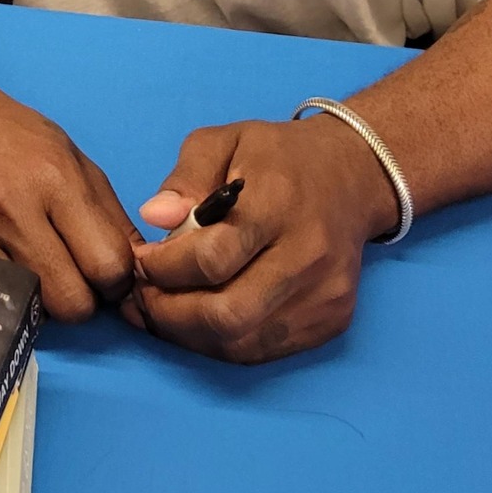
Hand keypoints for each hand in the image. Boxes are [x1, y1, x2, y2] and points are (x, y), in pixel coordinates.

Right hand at [0, 61, 140, 321]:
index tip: (108, 274)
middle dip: (82, 299)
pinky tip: (4, 265)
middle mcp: (13, 209)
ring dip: (42, 298)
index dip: (117, 280)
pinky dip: (4, 292)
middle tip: (73, 277)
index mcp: (54, 180)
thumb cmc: (10, 133)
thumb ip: (107, 213)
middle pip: (72, 301)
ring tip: (36, 268)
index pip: (107, 265)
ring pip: (31, 308)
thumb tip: (138, 269)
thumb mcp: (70, 156)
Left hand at [126, 115, 398, 362]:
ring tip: (161, 312)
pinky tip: (197, 322)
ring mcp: (325, 294)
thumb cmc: (277, 158)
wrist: (351, 178)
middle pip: (227, 313)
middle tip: (141, 297)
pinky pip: (262, 351)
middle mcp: (309, 254)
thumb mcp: (224, 141)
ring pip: (242, 343)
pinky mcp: (332, 321)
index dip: (164, 269)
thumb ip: (185, 177)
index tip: (140, 261)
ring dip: (188, 336)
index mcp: (279, 202)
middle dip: (169, 314)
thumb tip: (154, 217)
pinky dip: (220, 344)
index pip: (212, 258)